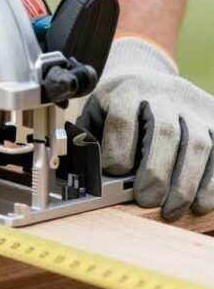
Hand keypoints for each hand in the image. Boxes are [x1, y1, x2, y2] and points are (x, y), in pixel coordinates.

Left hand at [78, 36, 213, 220]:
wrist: (150, 78)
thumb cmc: (119, 105)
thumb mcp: (97, 111)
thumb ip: (89, 139)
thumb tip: (86, 175)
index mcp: (127, 91)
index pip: (123, 120)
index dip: (118, 151)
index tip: (113, 174)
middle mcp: (164, 94)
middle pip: (164, 131)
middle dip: (155, 171)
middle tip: (146, 200)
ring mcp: (193, 108)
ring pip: (198, 143)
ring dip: (186, 182)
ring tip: (172, 210)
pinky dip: (211, 182)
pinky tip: (199, 203)